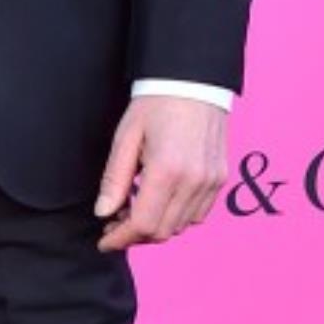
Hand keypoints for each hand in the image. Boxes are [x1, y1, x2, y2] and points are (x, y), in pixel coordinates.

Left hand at [94, 96, 227, 251]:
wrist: (194, 82)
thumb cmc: (156, 105)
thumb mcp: (125, 138)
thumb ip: (114, 180)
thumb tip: (103, 213)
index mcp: (166, 170)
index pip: (143, 225)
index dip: (121, 239)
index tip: (104, 241)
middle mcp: (194, 181)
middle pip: (162, 231)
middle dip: (135, 235)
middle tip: (114, 223)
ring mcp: (210, 181)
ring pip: (181, 226)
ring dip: (156, 227)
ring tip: (134, 210)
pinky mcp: (219, 178)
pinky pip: (198, 214)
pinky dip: (177, 216)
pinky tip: (159, 201)